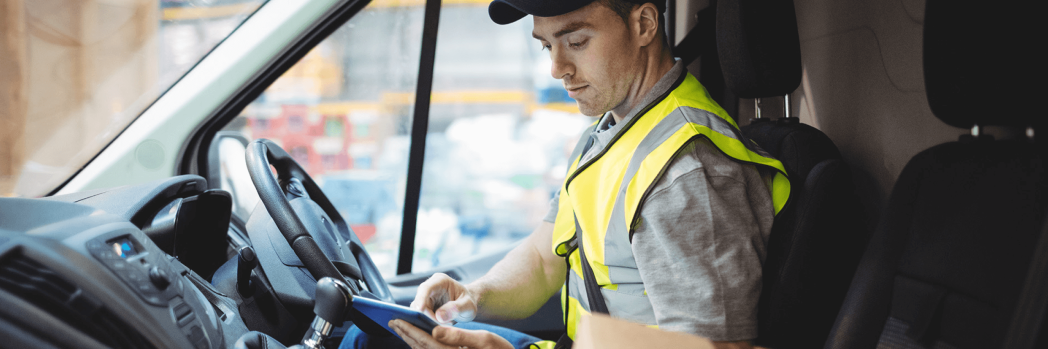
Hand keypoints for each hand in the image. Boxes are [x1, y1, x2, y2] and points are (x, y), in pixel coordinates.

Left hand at [389, 319, 512, 348]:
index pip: (425, 341)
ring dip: (411, 340)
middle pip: (421, 348)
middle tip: (393, 322)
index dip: (410, 330)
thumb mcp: (484, 339)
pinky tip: (417, 340)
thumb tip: (435, 331)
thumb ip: (458, 336)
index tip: (397, 320)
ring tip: (401, 329)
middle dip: (406, 334)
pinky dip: (420, 346)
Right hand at [409, 273, 478, 323]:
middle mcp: (430, 287)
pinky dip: (426, 323)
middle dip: (427, 315)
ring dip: (427, 321)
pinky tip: (438, 327)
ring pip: (417, 311)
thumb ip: (456, 309)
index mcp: (440, 280)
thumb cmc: (469, 303)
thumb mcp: (468, 306)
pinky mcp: (423, 308)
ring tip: (445, 325)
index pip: (426, 288)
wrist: (466, 307)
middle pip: (419, 301)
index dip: (421, 298)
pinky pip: (419, 317)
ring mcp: (425, 298)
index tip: (420, 310)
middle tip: (442, 325)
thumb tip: (439, 316)